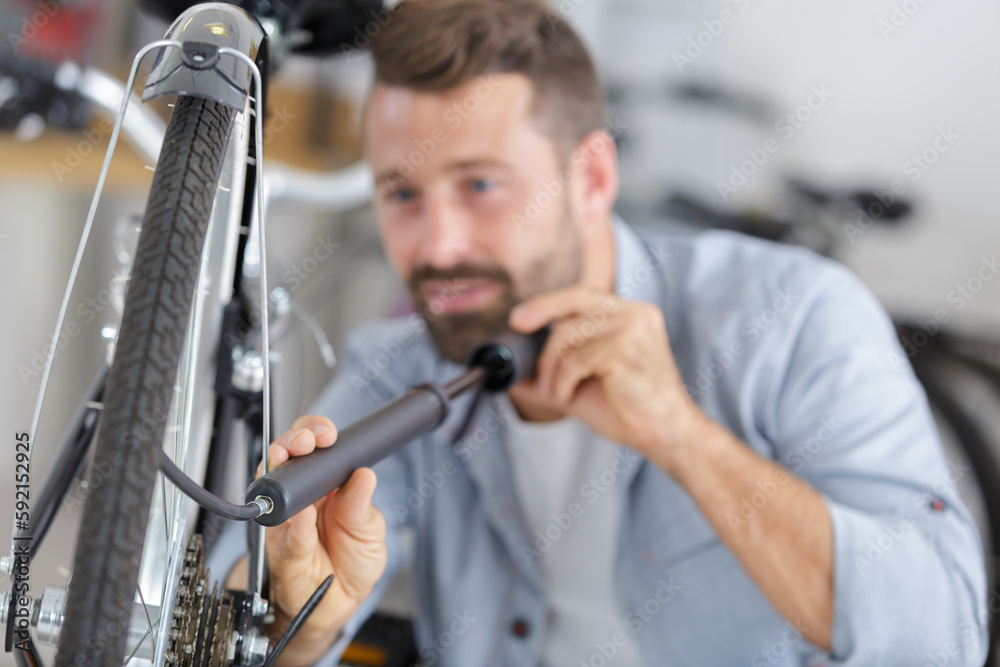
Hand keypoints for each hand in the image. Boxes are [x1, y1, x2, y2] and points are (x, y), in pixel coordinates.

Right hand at [257, 415, 386, 664]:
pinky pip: (284, 534)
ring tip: (294, 460)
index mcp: (327, 485)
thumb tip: (364, 475)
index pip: (316, 448)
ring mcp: (287, 520)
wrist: (337, 605)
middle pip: (287, 457)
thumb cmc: (351, 562)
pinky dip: (294, 524)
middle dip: (292, 441)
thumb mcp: (370, 531)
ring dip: (281, 470)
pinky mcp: (281, 549)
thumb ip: (363, 507)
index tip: (326, 433)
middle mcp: (302, 497)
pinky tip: (302, 516)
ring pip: (273, 486)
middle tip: (305, 442)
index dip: (316, 433)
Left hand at [508, 286, 701, 463]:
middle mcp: (635, 314)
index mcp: (632, 315)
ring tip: (554, 391)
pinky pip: (575, 360)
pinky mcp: (623, 351)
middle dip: (539, 310)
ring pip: (568, 333)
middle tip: (517, 325)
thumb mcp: (584, 385)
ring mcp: (631, 330)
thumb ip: (554, 374)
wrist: (667, 434)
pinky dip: (562, 382)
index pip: (584, 294)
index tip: (521, 316)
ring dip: (550, 366)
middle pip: (575, 299)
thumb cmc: (632, 409)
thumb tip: (515, 374)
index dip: (549, 301)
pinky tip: (567, 397)